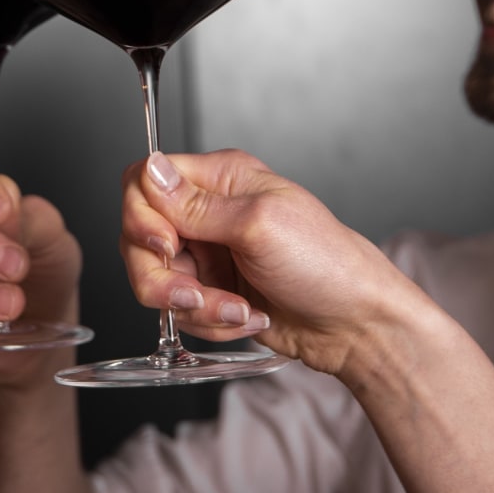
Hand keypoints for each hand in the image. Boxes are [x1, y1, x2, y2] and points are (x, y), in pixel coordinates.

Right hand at [119, 148, 413, 381]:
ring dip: (193, 306)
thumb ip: (195, 204)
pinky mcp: (212, 292)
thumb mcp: (259, 225)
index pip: (144, 180)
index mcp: (220, 179)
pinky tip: (247, 318)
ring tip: (236, 311)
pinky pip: (180, 311)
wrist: (355, 324)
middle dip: (161, 276)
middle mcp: (207, 213)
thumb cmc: (326, 264)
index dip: (141, 215)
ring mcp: (208, 255)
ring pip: (155, 280)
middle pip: (138, 238)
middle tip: (195, 294)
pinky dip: (209, 323)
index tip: (164, 244)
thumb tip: (149, 168)